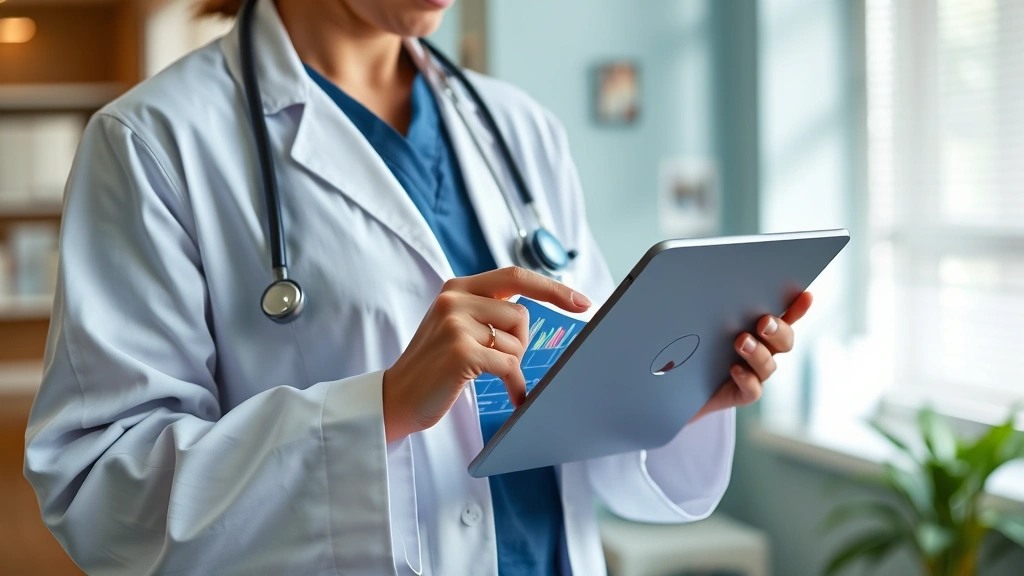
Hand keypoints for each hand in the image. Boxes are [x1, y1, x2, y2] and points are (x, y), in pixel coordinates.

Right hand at [383, 267, 591, 442]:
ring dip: (510, 363)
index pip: (514, 276)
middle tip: (496, 360)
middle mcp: (454, 299)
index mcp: (457, 287)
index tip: (582, 301)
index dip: (552, 288)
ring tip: (482, 373)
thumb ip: (486, 311)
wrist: (397, 397)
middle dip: (519, 343)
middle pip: (520, 315)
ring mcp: (456, 324)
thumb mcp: (456, 325)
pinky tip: (511, 394)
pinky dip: (515, 384)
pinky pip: (510, 366)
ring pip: (516, 341)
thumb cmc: (435, 366)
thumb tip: (530, 313)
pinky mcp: (461, 351)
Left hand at [690, 291, 813, 422]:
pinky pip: (753, 389)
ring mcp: (754, 373)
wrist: (679, 381)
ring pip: (768, 365)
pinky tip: (735, 369)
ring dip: (758, 352)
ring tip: (741, 341)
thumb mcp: (702, 319)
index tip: (805, 295)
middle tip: (764, 321)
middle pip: (784, 341)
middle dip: (778, 330)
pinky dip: (747, 379)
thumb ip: (715, 304)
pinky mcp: (741, 393)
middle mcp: (762, 350)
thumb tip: (710, 273)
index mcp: (757, 329)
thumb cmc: (692, 343)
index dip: (797, 308)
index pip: (784, 317)